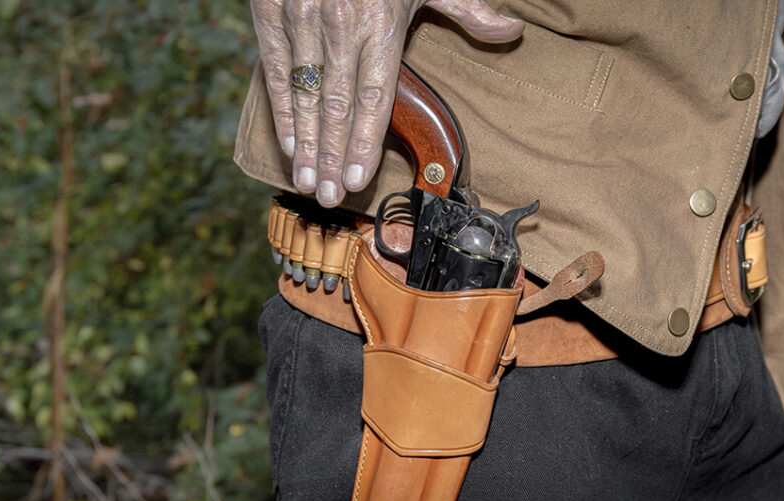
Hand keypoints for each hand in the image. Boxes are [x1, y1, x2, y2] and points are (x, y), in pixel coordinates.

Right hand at [251, 0, 523, 206]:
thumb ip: (466, 9)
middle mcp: (340, 27)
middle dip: (331, 157)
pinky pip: (277, 72)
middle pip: (336, 107)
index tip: (358, 178)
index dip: (363, 142)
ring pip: (304, 96)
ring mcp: (303, 20)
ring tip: (308, 184)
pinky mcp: (272, 13)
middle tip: (330, 198)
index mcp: (381, 24)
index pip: (374, 98)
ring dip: (306, 145)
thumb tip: (512, 31)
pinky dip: (282, 111)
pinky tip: (288, 144)